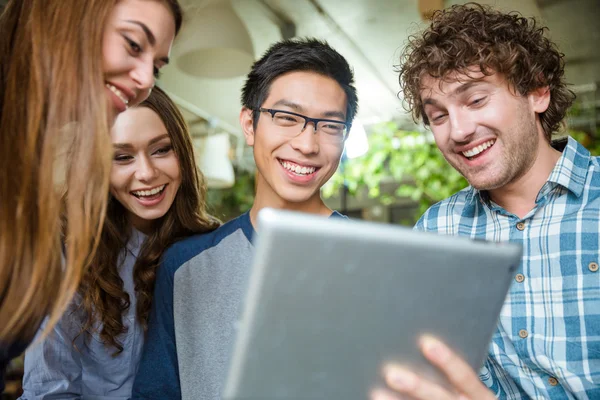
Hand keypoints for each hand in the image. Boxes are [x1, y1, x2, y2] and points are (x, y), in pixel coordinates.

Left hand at [371, 336, 495, 399]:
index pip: (464, 376)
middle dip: (416, 385)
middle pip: (439, 396)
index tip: (427, 343)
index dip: (447, 360)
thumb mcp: (471, 388)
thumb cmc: (466, 396)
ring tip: (377, 393)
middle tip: (391, 373)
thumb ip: (452, 371)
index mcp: (479, 395)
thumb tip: (421, 343)